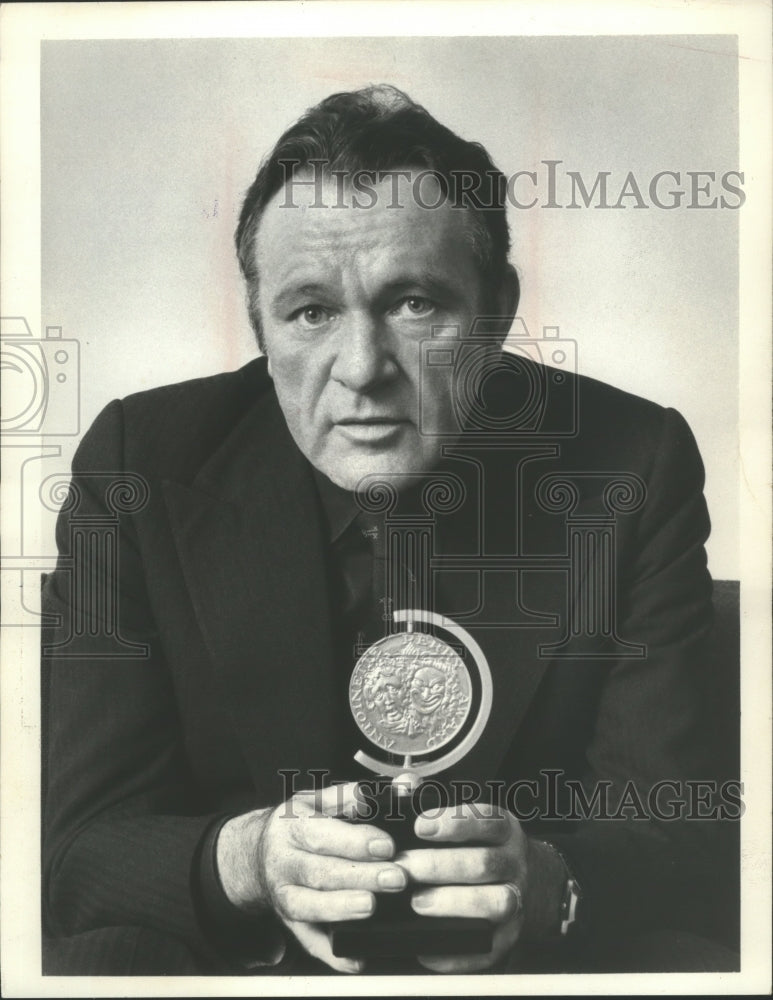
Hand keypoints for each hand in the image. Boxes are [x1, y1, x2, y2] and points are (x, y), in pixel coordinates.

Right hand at [216, 782, 406, 972]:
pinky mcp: (290, 922)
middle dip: (360, 876)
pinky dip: (331, 953)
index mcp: (292, 826)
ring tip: (371, 906)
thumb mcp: (316, 800)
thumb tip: (384, 791)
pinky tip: (356, 958)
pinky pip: (309, 941)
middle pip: (321, 872)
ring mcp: (284, 895)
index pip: (322, 834)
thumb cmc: (297, 825)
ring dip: (341, 908)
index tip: (387, 845)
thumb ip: (349, 794)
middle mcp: (284, 862)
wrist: (256, 855)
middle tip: (396, 878)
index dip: (355, 841)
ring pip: (310, 906)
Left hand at [396, 802, 528, 972]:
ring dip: (452, 903)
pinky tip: (426, 945)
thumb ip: (435, 802)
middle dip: (440, 866)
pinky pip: (487, 949)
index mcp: (505, 830)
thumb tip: (404, 785)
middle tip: (405, 868)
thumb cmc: (487, 848)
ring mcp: (516, 901)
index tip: (420, 826)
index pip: (485, 820)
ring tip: (417, 902)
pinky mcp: (509, 937)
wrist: (535, 885)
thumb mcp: (473, 819)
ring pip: (493, 903)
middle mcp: (515, 863)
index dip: (453, 822)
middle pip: (483, 864)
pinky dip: (456, 952)